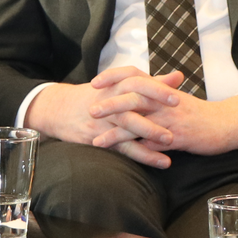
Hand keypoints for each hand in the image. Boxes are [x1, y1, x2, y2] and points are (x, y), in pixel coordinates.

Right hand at [26, 68, 178, 167]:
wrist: (58, 110)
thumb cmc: (95, 96)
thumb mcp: (119, 85)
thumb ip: (151, 82)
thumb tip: (179, 77)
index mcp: (117, 85)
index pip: (138, 81)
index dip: (157, 88)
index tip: (177, 95)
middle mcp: (110, 100)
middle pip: (134, 99)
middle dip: (156, 105)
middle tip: (178, 112)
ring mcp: (104, 119)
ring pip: (127, 124)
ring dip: (150, 132)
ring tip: (171, 141)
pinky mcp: (99, 137)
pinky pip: (123, 147)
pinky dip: (142, 154)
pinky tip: (160, 161)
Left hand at [90, 84, 237, 158]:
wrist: (227, 124)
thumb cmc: (199, 113)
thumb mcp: (176, 98)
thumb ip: (156, 92)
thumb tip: (135, 89)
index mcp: (163, 89)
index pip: (134, 74)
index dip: (113, 76)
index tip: (94, 81)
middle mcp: (165, 101)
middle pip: (133, 96)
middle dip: (110, 103)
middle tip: (90, 109)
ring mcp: (171, 120)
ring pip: (139, 122)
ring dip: (116, 132)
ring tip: (97, 140)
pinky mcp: (178, 138)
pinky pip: (153, 145)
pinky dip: (136, 152)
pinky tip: (122, 158)